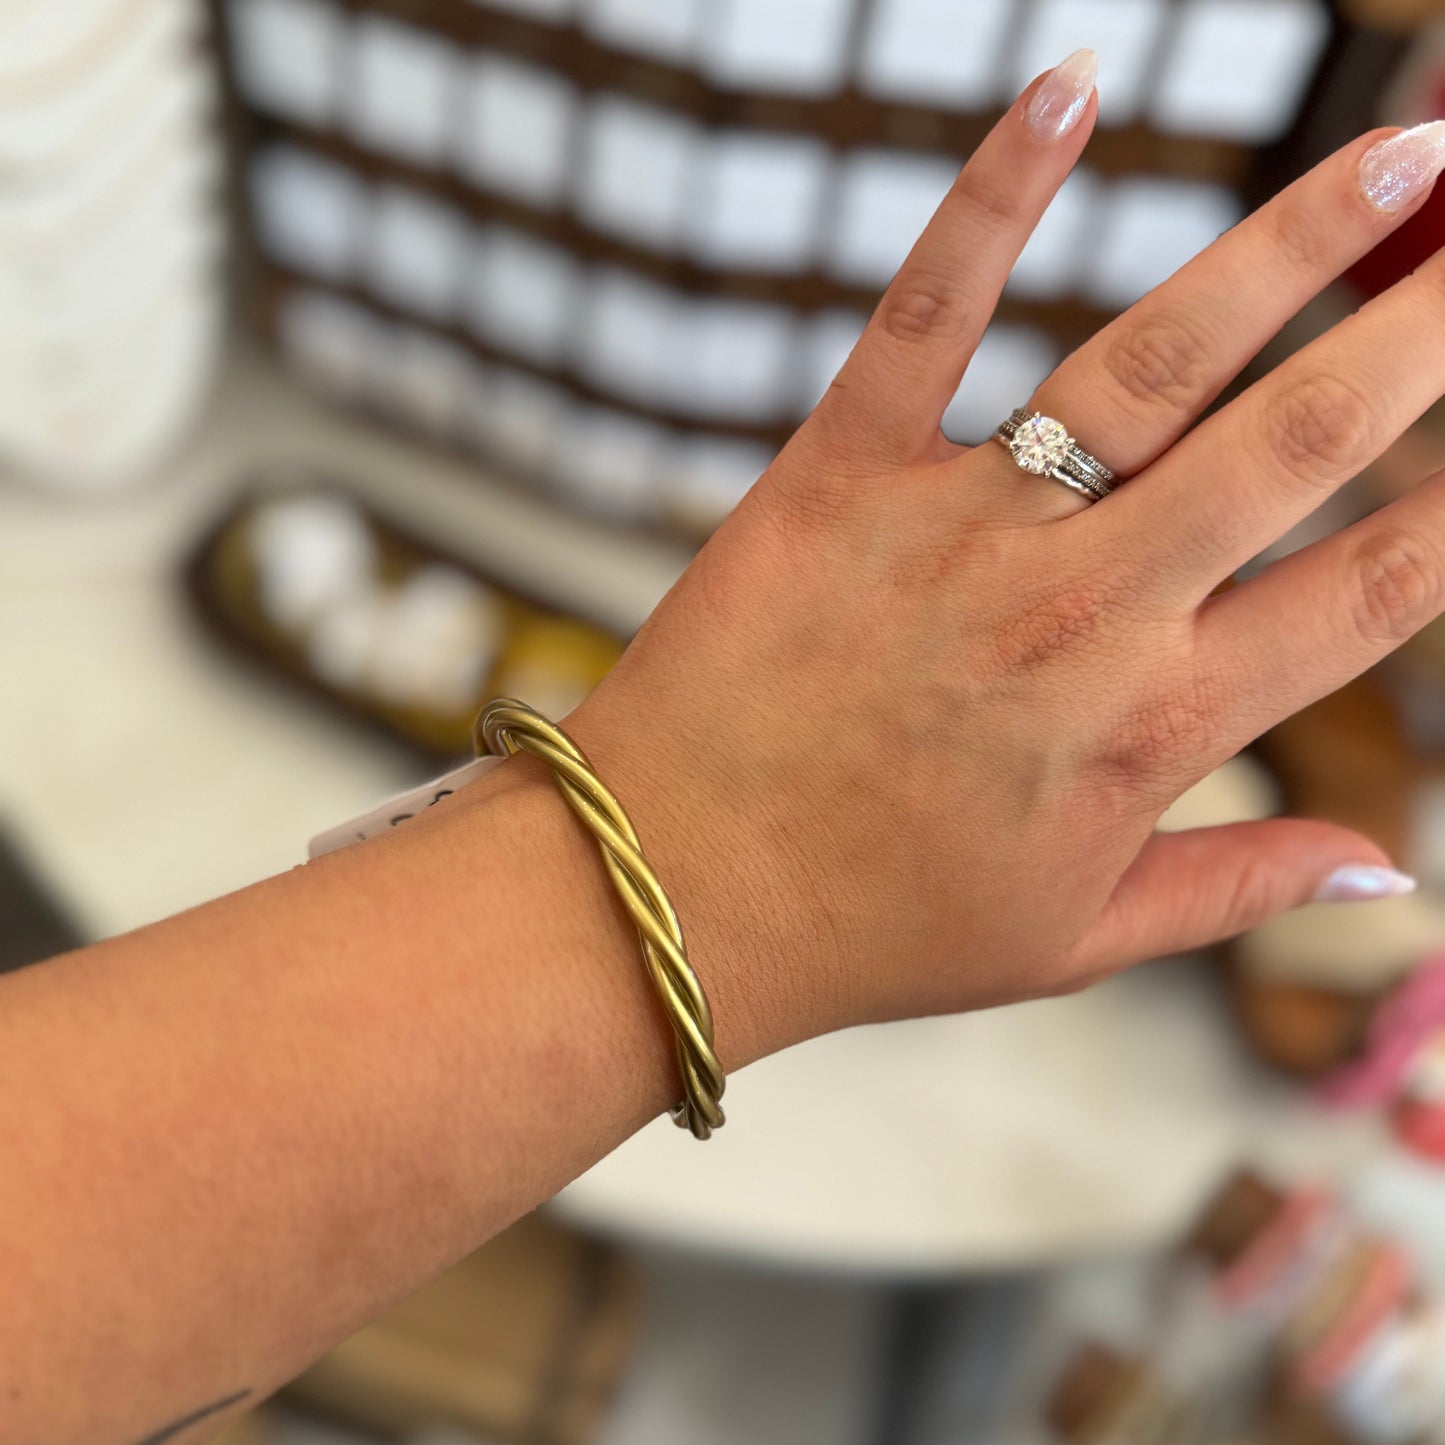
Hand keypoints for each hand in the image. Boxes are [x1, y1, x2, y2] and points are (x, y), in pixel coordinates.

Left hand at [568, 55, 1444, 1066]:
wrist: (679, 891)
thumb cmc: (874, 925)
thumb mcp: (1074, 939)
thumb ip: (1237, 887)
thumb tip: (1387, 870)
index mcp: (1151, 728)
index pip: (1369, 593)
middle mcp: (1079, 611)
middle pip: (1298, 440)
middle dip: (1421, 331)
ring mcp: (959, 530)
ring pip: (1155, 361)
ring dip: (1290, 245)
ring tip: (1399, 157)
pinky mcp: (840, 475)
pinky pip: (927, 312)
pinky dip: (993, 194)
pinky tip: (1068, 88)